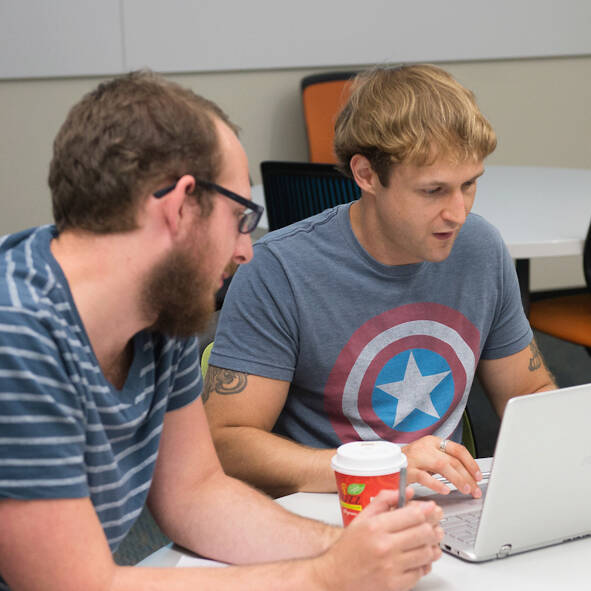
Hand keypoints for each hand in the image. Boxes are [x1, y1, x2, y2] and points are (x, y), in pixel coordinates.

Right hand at [313, 489, 443, 590]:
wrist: (336, 577)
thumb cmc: (348, 548)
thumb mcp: (362, 517)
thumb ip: (384, 500)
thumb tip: (407, 492)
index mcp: (376, 527)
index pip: (413, 515)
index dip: (428, 510)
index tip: (432, 508)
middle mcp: (385, 546)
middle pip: (424, 533)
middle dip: (434, 527)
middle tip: (436, 524)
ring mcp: (391, 567)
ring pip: (426, 553)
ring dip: (433, 546)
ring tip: (431, 541)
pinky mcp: (395, 585)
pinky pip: (420, 572)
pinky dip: (425, 564)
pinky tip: (421, 558)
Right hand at [402, 435, 481, 496]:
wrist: (386, 462)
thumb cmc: (409, 462)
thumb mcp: (428, 456)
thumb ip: (444, 461)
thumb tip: (467, 475)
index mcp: (433, 442)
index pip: (458, 449)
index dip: (471, 463)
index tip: (478, 476)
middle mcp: (425, 447)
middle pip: (452, 460)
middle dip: (468, 476)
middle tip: (475, 490)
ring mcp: (416, 458)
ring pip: (442, 466)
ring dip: (457, 480)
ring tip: (466, 490)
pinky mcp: (408, 469)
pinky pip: (425, 477)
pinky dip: (437, 484)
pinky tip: (445, 490)